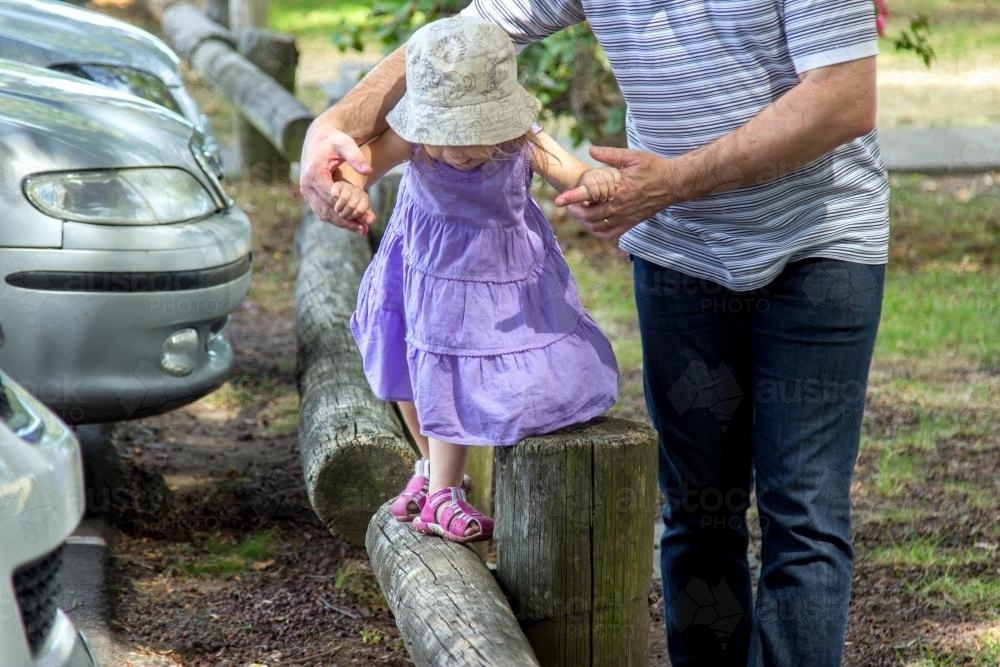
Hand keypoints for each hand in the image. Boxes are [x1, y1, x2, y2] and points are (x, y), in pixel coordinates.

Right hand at [298, 112, 375, 234]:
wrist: (320, 136)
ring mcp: (306, 191)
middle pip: (327, 210)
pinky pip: (322, 210)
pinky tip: (352, 223)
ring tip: (362, 230)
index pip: (332, 199)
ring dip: (342, 223)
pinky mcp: (309, 194)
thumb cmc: (335, 139)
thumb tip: (368, 171)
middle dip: (346, 221)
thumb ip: (356, 157)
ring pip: (323, 214)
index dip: (348, 209)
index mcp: (314, 174)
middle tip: (365, 229)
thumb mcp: (346, 143)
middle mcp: (306, 184)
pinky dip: (337, 218)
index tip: (364, 217)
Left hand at [555, 145, 676, 239]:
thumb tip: (591, 150)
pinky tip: (593, 223)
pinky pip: (610, 234)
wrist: (674, 183)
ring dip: (585, 222)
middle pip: (590, 216)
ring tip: (579, 212)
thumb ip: (610, 154)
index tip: (558, 200)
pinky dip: (598, 231)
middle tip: (568, 204)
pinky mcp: (631, 223)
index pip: (590, 195)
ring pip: (598, 227)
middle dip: (575, 211)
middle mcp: (621, 206)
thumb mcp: (633, 156)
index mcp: (619, 189)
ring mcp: (626, 217)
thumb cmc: (653, 167)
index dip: (572, 198)